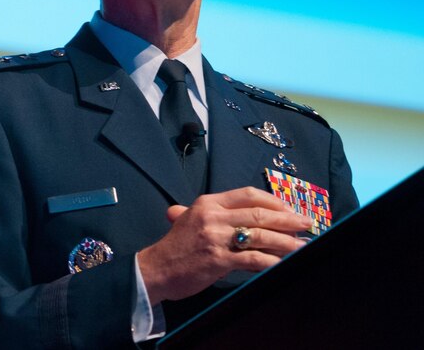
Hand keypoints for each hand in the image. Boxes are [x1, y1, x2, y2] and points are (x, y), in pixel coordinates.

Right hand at [136, 187, 311, 304]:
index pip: (247, 194)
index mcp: (208, 203)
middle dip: (288, 219)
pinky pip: (253, 259)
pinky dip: (271, 261)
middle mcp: (212, 216)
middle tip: (307, 224)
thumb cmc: (176, 246)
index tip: (289, 208)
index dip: (273, 200)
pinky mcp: (218, 260)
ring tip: (302, 245)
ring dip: (286, 241)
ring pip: (260, 235)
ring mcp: (215, 238)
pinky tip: (283, 263)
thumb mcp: (189, 219)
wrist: (155, 269)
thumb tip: (239, 217)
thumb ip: (212, 214)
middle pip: (259, 213)